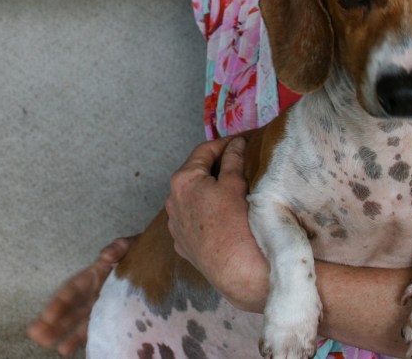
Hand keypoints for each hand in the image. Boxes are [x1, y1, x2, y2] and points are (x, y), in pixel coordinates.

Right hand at [26, 236, 134, 355]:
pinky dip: (78, 338)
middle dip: (51, 321)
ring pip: (74, 320)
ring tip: (44, 343)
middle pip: (68, 307)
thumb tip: (106, 254)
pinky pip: (91, 328)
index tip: (48, 316)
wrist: (155, 261)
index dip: (60, 302)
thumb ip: (119, 246)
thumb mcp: (131, 244)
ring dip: (59, 332)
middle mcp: (92, 291)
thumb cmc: (141, 251)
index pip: (73, 288)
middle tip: (34, 334)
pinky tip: (65, 350)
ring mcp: (97, 304)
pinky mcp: (107, 314)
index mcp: (94, 274)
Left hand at [164, 135, 269, 311]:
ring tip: (230, 189)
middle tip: (237, 162)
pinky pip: (191, 220)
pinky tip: (221, 216)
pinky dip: (204, 213)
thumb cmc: (236, 223)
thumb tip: (235, 144)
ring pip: (192, 199)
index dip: (223, 144)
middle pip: (194, 175)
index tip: (239, 141)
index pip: (203, 152)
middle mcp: (171, 201)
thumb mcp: (235, 184)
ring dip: (207, 191)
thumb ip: (232, 160)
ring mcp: (174, 225)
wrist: (236, 270)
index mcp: (182, 181)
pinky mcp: (182, 244)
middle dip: (214, 167)